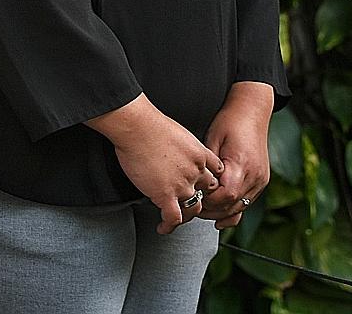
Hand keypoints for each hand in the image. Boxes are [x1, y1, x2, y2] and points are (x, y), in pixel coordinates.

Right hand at [89, 94, 224, 234]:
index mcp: (200, 154)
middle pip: (205, 192)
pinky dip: (169, 226)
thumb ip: (182, 146)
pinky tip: (163, 228)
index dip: (208, 182)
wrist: (138, 127)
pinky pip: (173, 218)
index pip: (214, 174)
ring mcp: (182, 185)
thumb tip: (173, 151)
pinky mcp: (165, 195)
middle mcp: (195, 172)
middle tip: (189, 203)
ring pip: (193, 209)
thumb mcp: (178, 132)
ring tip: (177, 218)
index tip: (202, 186)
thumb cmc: (150, 124)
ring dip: (186, 216)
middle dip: (200, 199)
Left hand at [201, 82, 273, 228]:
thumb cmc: (230, 122)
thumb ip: (208, 165)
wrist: (252, 112)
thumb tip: (197, 185)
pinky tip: (221, 218)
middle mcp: (255, 175)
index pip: (225, 195)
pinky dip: (234, 211)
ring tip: (203, 211)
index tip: (194, 197)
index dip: (208, 201)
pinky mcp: (262, 181)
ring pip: (240, 207)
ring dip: (221, 212)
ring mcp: (260, 180)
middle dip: (211, 210)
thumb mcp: (213, 140)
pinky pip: (247, 203)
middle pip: (232, 205)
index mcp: (241, 164)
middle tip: (193, 208)